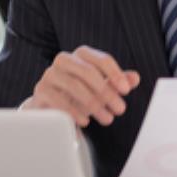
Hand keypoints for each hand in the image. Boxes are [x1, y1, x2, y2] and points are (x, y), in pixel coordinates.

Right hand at [26, 45, 140, 127]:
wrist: (50, 106)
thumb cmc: (78, 94)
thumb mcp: (100, 88)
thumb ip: (116, 82)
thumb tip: (135, 78)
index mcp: (81, 55)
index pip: (102, 59)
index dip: (116, 74)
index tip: (126, 90)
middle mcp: (64, 60)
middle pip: (88, 72)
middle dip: (107, 92)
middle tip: (120, 109)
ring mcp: (50, 74)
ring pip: (74, 86)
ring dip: (94, 104)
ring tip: (107, 119)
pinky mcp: (41, 90)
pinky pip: (59, 99)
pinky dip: (74, 111)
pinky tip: (85, 122)